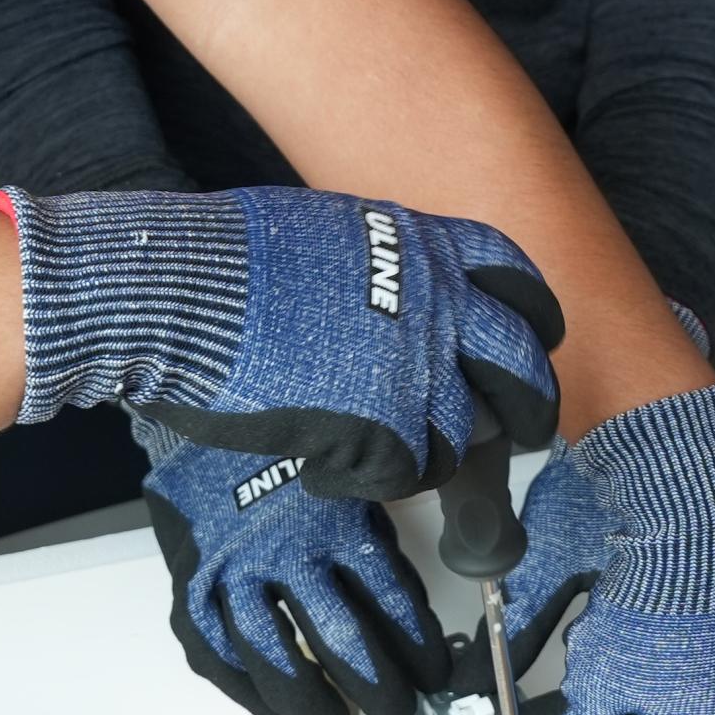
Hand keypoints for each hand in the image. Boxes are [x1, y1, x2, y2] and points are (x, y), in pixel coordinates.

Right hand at [0, 183, 561, 498]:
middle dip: (530, 410)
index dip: (532, 321)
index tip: (532, 343)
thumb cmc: (227, 260)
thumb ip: (380, 264)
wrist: (182, 293)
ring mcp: (416, 368)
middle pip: (523, 369)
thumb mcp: (329, 232)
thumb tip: (390, 289)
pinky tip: (324, 468)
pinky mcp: (384, 428)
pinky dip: (368, 482)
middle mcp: (436, 304)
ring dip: (429, 456)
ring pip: (466, 437)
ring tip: (374, 455)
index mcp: (422, 246)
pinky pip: (407, 476)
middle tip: (523, 434)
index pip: (518, 282)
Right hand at [136, 422, 448, 714]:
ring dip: (305, 696)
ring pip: (270, 652)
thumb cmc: (294, 434)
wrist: (208, 394)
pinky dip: (239, 685)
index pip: (389, 597)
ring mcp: (229, 566)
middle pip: (337, 635)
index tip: (434, 673)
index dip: (417, 643)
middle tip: (396, 710)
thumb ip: (393, 503)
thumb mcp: (359, 452)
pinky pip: (211, 647)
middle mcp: (282, 547)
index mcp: (333, 516)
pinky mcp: (188, 577)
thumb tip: (448, 548)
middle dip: (375, 683)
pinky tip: (266, 707)